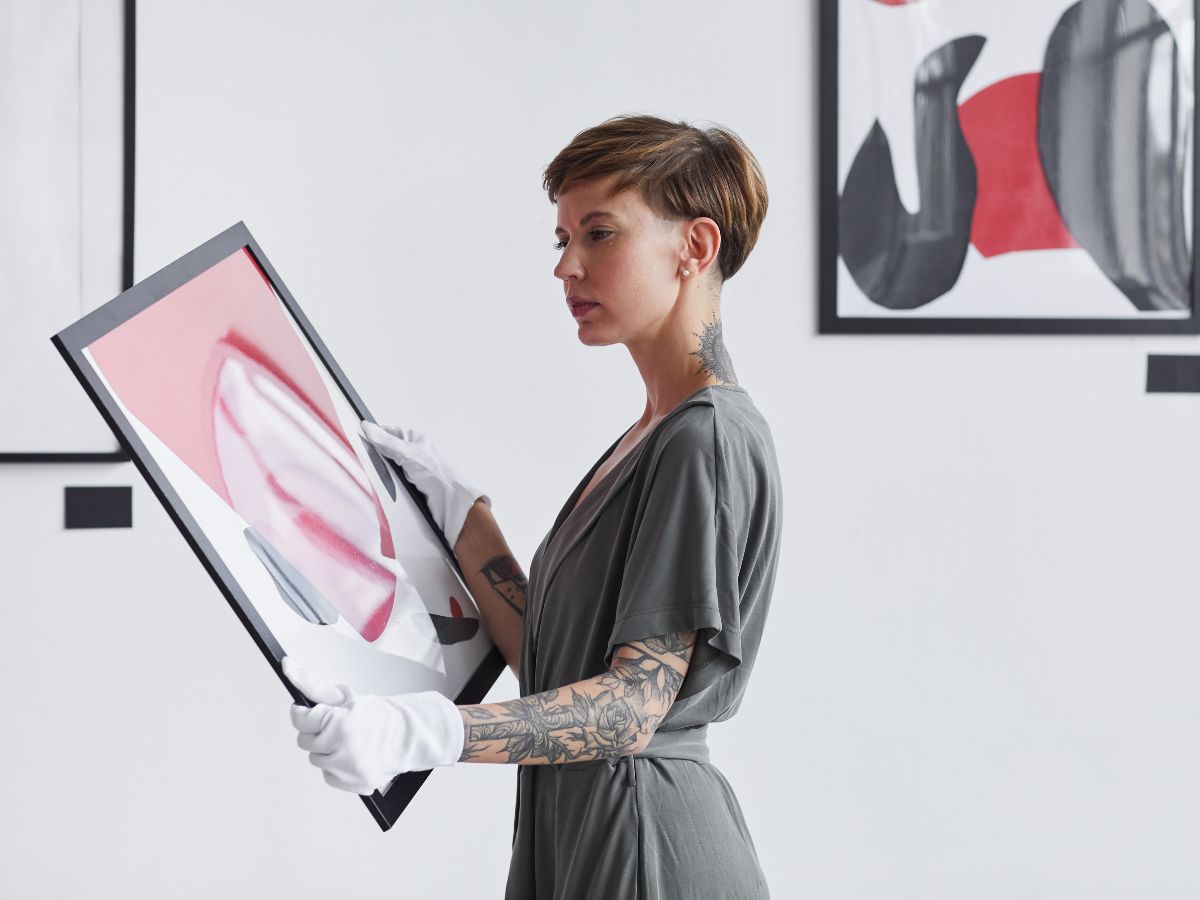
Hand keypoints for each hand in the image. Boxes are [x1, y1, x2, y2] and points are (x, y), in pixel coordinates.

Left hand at [281, 656, 464, 794]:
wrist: (408, 736)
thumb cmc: (378, 715)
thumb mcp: (345, 697)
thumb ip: (313, 685)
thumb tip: (288, 666)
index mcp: (339, 723)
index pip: (301, 720)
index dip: (303, 714)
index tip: (308, 712)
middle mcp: (342, 749)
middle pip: (305, 742)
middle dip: (317, 732)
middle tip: (336, 725)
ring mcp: (347, 770)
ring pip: (316, 760)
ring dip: (327, 750)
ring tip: (347, 740)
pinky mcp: (353, 785)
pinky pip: (329, 776)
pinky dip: (337, 767)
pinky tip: (352, 755)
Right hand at [360, 421, 489, 549]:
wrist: (451, 501)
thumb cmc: (436, 473)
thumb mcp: (408, 453)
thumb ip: (387, 442)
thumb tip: (367, 426)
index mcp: (414, 439)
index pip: (388, 433)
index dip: (374, 436)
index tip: (359, 439)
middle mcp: (413, 452)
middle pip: (386, 452)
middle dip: (377, 458)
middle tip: (367, 462)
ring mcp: (411, 469)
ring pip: (388, 468)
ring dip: (383, 474)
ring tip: (379, 477)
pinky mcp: (411, 484)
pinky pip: (394, 482)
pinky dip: (389, 485)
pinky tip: (386, 488)